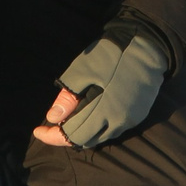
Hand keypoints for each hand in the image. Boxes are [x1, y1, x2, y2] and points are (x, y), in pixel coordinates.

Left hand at [37, 22, 169, 148]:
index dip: (52, 136)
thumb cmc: (112, 54)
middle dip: (66, 135)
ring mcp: (131, 120)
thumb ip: (67, 98)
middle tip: (52, 124)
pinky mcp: (138, 115)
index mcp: (105, 110)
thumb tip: (53, 119)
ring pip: (100, 137)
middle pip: (86, 140)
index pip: (73, 135)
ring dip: (83, 132)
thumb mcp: (83, 70)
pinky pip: (113, 129)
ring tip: (69, 118)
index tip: (37, 130)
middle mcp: (119, 121)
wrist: (147, 44)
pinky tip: (89, 115)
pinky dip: (98, 127)